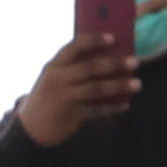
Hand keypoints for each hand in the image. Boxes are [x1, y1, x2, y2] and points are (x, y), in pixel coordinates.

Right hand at [14, 26, 142, 150]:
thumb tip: (107, 57)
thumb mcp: (53, 79)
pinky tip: (125, 104)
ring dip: (119, 86)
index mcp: (53, 66)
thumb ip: (73, 68)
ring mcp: (64, 99)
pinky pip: (97, 110)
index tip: (112, 37)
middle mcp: (58, 80)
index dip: (94, 40)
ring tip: (137, 83)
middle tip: (134, 62)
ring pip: (96, 89)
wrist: (30, 129)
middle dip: (114, 64)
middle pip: (90, 68)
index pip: (74, 47)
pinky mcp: (71, 116)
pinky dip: (112, 107)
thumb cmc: (48, 97)